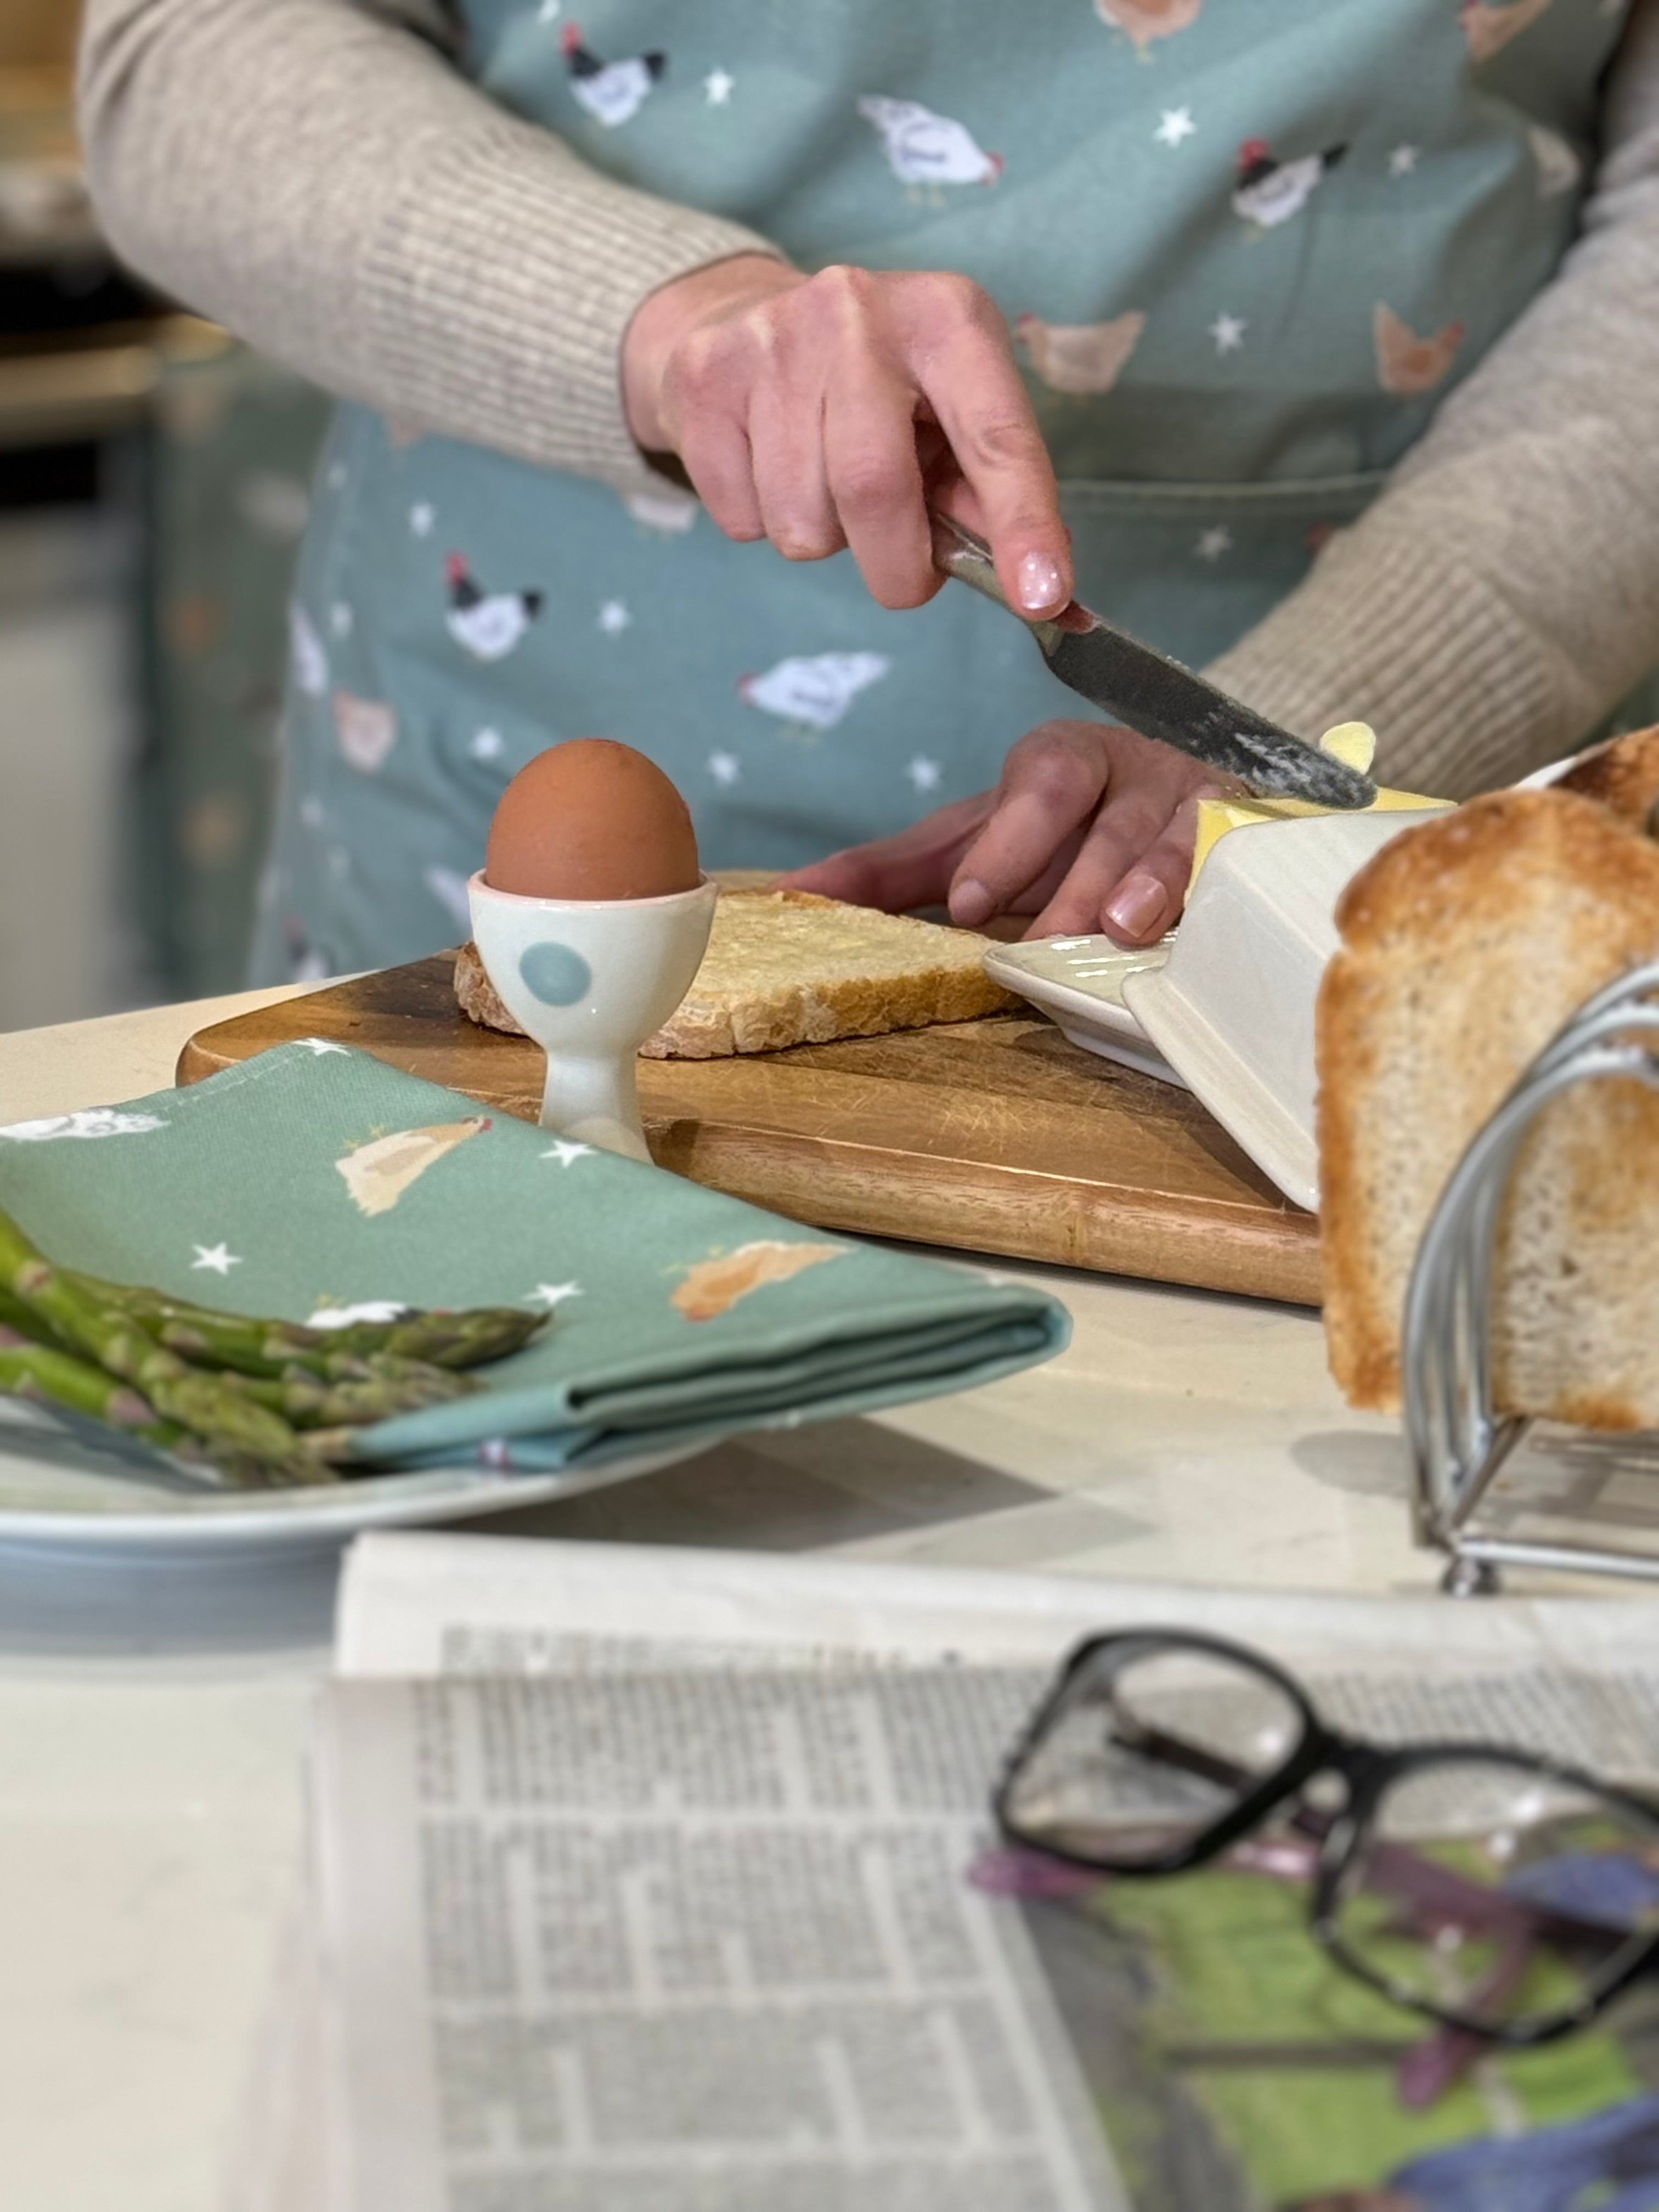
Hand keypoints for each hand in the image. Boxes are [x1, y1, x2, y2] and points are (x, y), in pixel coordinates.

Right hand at [620, 254, 1071, 617]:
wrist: (735, 315)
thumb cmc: (869, 384)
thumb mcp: (945, 411)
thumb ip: (984, 493)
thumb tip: (1036, 585)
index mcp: (946, 318)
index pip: (996, 435)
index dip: (1023, 524)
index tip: (1042, 596)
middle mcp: (859, 312)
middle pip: (874, 487)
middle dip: (894, 566)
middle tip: (902, 574)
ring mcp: (772, 340)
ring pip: (801, 520)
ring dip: (823, 539)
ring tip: (823, 486)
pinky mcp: (704, 379)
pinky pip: (742, 519)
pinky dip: (761, 523)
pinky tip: (767, 468)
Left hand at [784, 720, 1222, 943]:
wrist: (1184, 813)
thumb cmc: (1062, 837)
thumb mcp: (974, 846)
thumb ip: (890, 873)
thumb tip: (792, 893)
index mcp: (1058, 763)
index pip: (1034, 784)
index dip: (1005, 841)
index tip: (968, 902)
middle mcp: (1129, 771)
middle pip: (1100, 807)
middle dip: (1066, 869)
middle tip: (1035, 931)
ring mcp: (1193, 804)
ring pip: (1169, 838)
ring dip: (1142, 886)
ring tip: (1116, 931)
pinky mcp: (1244, 840)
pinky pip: (1232, 864)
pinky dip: (1208, 895)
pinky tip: (1191, 931)